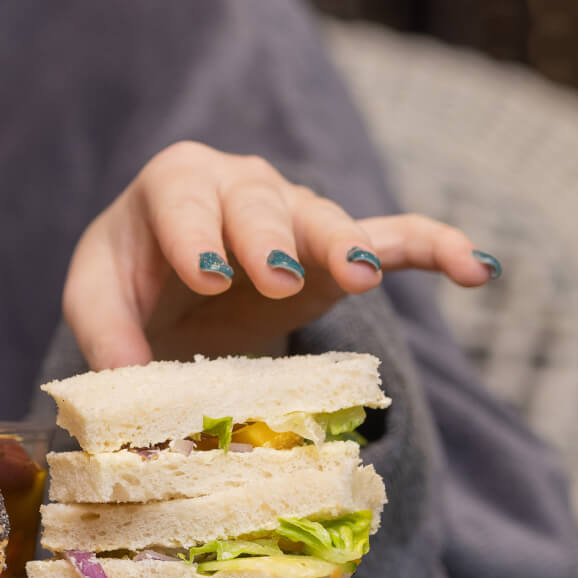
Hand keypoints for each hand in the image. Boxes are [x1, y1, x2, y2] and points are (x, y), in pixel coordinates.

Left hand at [63, 141, 498, 369]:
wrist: (171, 283)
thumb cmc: (133, 282)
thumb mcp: (99, 300)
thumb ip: (106, 336)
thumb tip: (127, 393)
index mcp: (176, 184)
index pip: (182, 198)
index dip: (193, 235)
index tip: (205, 276)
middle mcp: (241, 184)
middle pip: (261, 204)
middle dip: (268, 238)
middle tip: (272, 277)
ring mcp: (296, 213)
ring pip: (325, 220)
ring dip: (344, 245)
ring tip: (361, 275)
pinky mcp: (337, 251)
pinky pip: (395, 238)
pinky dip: (435, 248)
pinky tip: (478, 269)